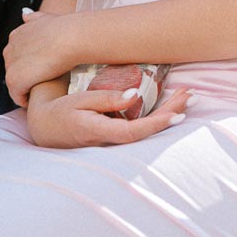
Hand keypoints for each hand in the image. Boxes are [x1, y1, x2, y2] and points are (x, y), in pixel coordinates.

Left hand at [4, 8, 80, 107]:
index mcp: (16, 36)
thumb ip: (34, 18)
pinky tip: (41, 98)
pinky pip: (18, 97)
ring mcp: (10, 65)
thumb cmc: (64, 28)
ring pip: (16, 85)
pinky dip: (27, 100)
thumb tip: (25, 14)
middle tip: (47, 82)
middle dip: (28, 78)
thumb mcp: (46, 18)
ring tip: (44, 91)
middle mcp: (9, 49)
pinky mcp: (14, 80)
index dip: (32, 66)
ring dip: (28, 90)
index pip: (19, 57)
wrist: (69, 38)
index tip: (46, 70)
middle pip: (15, 71)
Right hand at [27, 86, 192, 148]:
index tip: (178, 113)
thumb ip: (106, 99)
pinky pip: (141, 127)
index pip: (135, 132)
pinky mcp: (115, 135)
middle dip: (171, 113)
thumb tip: (134, 95)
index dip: (158, 124)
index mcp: (99, 132)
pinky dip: (157, 115)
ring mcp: (114, 140)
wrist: (44, 128)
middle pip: (148, 131)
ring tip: (186, 98)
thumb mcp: (78, 101)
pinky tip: (170, 106)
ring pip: (147, 129)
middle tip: (192, 96)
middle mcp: (110, 141)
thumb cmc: (58, 112)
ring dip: (167, 113)